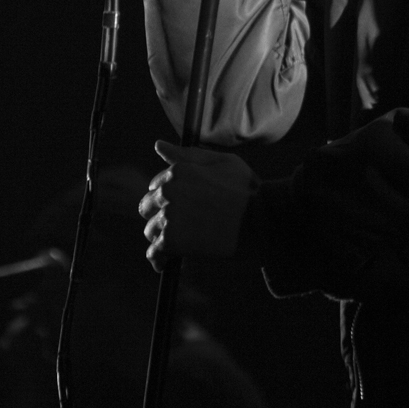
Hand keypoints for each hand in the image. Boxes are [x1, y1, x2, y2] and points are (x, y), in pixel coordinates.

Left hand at [137, 140, 257, 271]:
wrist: (260, 220)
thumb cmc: (246, 190)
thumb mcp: (221, 162)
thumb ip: (187, 155)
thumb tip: (158, 145)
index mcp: (177, 171)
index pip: (156, 185)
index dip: (170, 198)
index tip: (184, 208)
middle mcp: (168, 191)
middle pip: (147, 207)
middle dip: (160, 216)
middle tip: (183, 227)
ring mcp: (168, 216)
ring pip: (150, 230)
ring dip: (162, 238)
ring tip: (182, 244)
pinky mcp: (171, 240)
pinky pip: (154, 252)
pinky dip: (159, 259)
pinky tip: (169, 262)